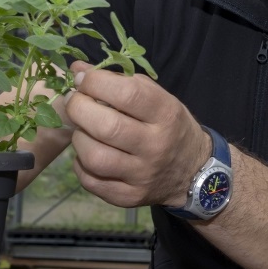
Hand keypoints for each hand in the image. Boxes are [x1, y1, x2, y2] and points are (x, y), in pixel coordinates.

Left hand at [66, 60, 210, 207]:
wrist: (192, 171)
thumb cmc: (169, 125)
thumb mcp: (157, 97)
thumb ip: (119, 81)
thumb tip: (77, 70)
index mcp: (166, 114)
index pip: (127, 94)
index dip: (96, 82)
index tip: (82, 79)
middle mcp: (156, 146)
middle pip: (107, 126)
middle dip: (79, 108)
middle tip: (74, 102)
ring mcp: (142, 175)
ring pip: (94, 157)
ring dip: (79, 138)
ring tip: (83, 130)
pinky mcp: (129, 197)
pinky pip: (91, 181)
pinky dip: (81, 164)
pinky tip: (89, 153)